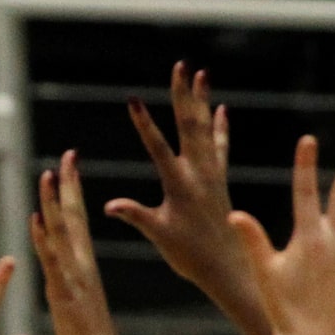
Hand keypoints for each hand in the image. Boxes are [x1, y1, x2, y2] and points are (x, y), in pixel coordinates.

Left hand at [30, 150, 126, 334]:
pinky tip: (37, 219)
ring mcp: (74, 278)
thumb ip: (65, 283)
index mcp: (84, 266)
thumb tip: (55, 271)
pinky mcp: (64, 294)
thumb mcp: (76, 303)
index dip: (73, 192)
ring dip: (54, 203)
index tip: (69, 165)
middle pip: (74, 217)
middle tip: (67, 155)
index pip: (78, 220)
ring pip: (63, 233)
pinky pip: (53, 262)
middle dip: (69, 185)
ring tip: (48, 174)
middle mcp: (82, 265)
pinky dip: (44, 239)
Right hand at [105, 64, 260, 326]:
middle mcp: (199, 174)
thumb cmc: (189, 255)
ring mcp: (211, 174)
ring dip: (202, 102)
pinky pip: (220, 148)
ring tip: (201, 74)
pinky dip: (219, 129)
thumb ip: (136, 216)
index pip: (158, 148)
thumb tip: (109, 206)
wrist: (226, 267)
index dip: (145, 125)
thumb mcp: (159, 235)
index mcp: (180, 185)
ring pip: (206, 130)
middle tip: (180, 67)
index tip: (134, 101)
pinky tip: (221, 110)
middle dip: (183, 96)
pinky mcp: (220, 180)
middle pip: (189, 127)